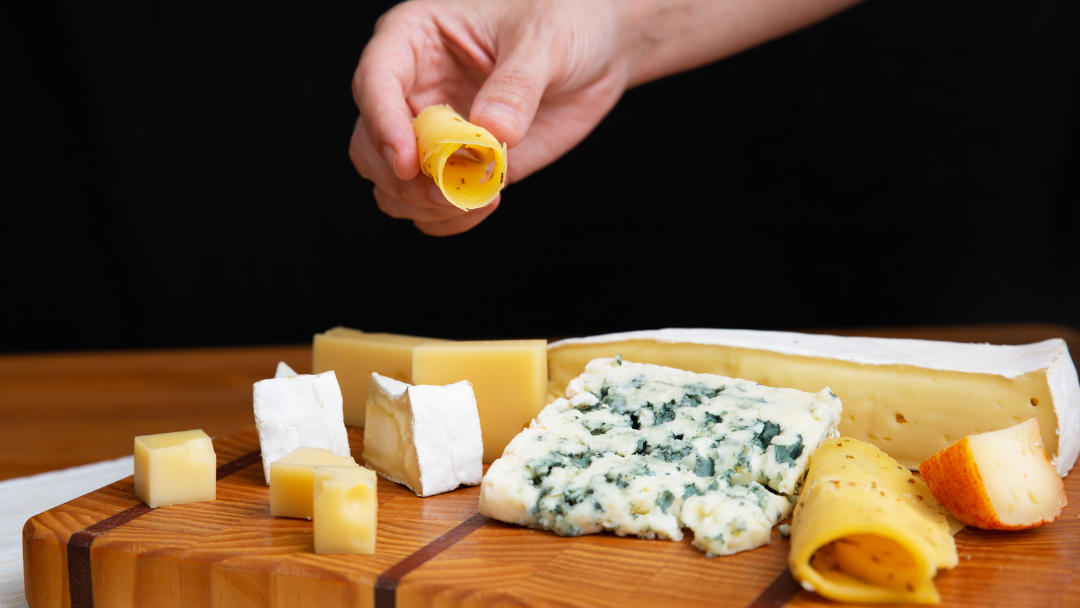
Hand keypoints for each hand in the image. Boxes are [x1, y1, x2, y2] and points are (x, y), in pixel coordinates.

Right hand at [350, 0, 629, 234]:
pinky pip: (430, 208)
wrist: (593, 52)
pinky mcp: (458, 167)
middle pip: (369, 146)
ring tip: (476, 198)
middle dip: (403, 180)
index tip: (407, 163)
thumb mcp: (544, 39)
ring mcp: (431, 134)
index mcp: (413, 39)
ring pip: (391, 186)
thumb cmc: (560, 20)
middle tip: (449, 192)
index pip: (374, 82)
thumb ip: (517, 85)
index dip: (382, 125)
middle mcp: (411, 90)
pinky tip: (485, 204)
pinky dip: (448, 218)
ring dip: (424, 206)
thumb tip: (491, 131)